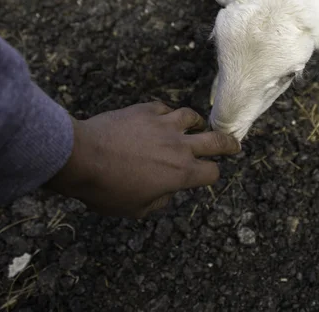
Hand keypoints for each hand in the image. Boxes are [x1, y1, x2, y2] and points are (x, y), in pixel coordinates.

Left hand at [46, 102, 240, 217]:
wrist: (84, 157)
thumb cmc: (107, 189)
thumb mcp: (135, 210)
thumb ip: (159, 202)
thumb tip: (167, 193)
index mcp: (180, 173)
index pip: (211, 172)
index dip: (213, 174)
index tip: (211, 173)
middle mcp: (179, 146)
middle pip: (215, 140)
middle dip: (229, 143)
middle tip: (234, 143)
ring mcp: (164, 124)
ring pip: (191, 116)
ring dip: (196, 123)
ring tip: (196, 124)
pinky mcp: (147, 110)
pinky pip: (164, 108)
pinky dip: (166, 114)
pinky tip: (161, 117)